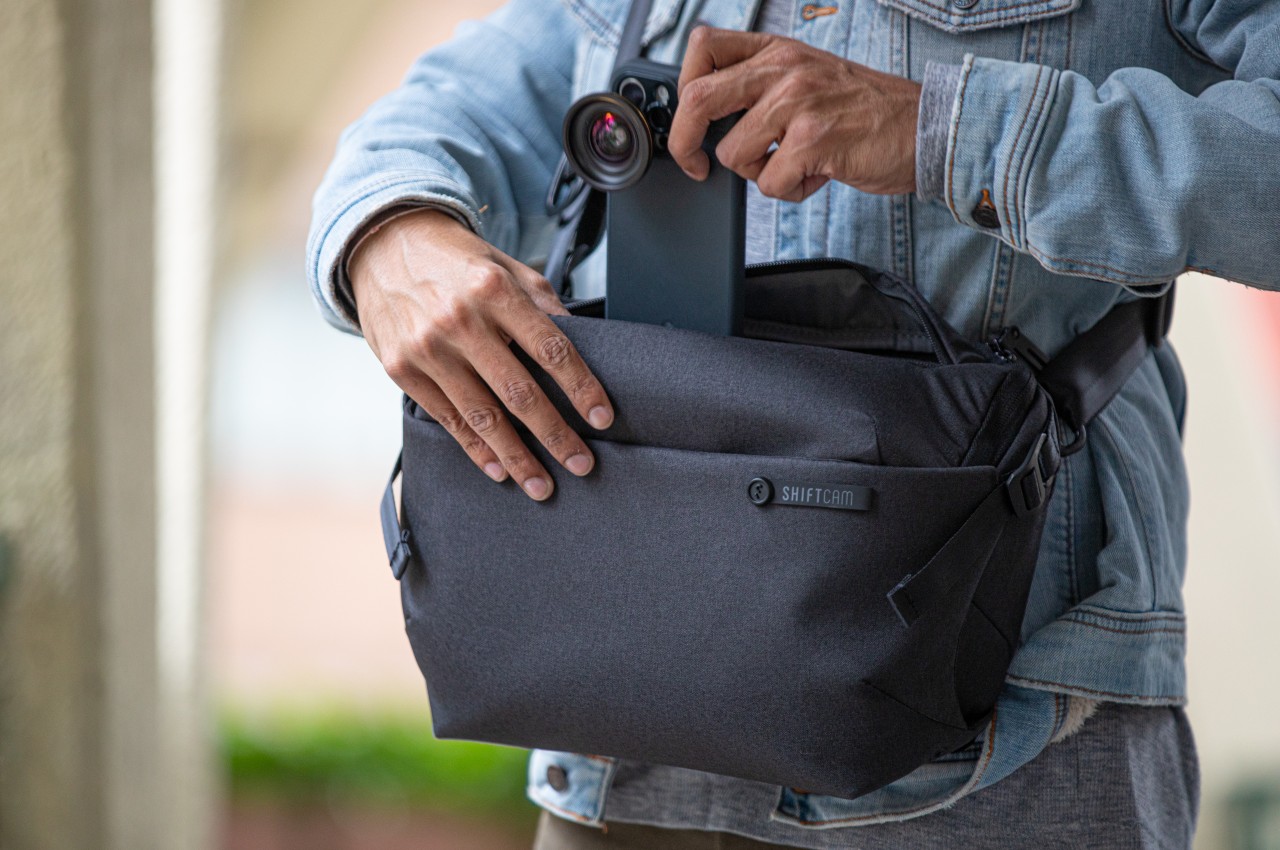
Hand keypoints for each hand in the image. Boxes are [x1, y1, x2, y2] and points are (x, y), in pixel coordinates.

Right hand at [349, 209, 614, 500]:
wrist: (382, 245)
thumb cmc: (455, 259)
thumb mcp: (506, 266)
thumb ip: (544, 304)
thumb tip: (584, 343)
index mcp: (495, 290)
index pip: (551, 350)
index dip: (581, 388)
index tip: (602, 419)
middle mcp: (460, 321)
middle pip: (519, 393)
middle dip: (555, 435)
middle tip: (582, 464)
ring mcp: (427, 349)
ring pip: (483, 416)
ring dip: (517, 456)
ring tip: (542, 484)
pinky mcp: (402, 370)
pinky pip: (448, 418)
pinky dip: (476, 448)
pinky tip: (499, 468)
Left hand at [669, 27, 921, 200]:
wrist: (925, 126)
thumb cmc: (865, 110)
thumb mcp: (808, 75)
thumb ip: (763, 82)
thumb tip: (708, 112)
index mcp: (777, 50)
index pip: (702, 49)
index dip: (682, 91)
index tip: (691, 124)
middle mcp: (784, 69)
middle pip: (697, 100)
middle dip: (684, 144)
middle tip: (697, 166)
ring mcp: (798, 102)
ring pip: (732, 153)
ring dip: (756, 174)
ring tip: (793, 164)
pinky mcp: (813, 139)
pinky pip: (768, 183)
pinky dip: (790, 190)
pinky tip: (817, 174)